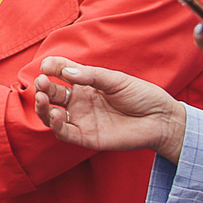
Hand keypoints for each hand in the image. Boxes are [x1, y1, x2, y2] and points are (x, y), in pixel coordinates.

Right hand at [33, 59, 188, 161]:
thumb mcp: (117, 80)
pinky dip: (56, 125)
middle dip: (42, 87)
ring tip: (41, 98)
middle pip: (52, 94)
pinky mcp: (86, 137)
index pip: (61, 73)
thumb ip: (92, 76)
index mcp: (86, 84)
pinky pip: (64, 133)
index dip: (51, 68)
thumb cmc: (142, 96)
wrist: (160, 119)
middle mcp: (80, 101)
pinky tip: (57, 115)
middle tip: (41, 82)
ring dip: (42, 107)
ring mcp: (82, 119)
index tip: (47, 65)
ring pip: (51, 115)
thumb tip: (66, 72)